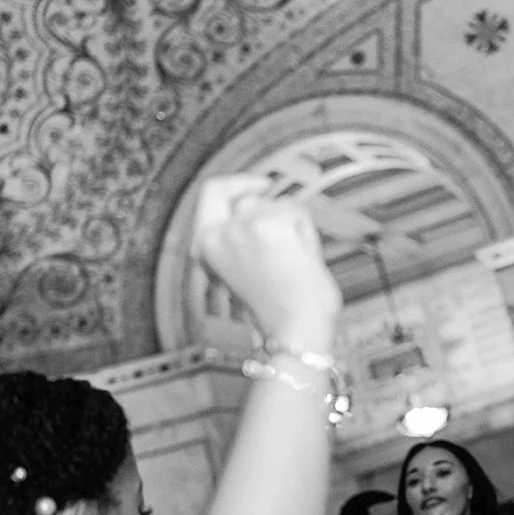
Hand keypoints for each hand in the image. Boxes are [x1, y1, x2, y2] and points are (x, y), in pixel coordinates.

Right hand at [192, 176, 340, 356]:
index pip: (211, 193)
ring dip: (293, 229)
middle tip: (292, 226)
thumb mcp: (248, 268)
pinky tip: (305, 262)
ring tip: (296, 266)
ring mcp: (241, 228)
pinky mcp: (268, 226)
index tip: (262, 183)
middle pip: (249, 197)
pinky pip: (298, 213)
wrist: (296, 332)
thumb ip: (246, 236)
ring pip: (276, 206)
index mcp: (205, 246)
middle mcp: (216, 233)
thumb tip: (264, 199)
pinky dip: (308, 235)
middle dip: (273, 211)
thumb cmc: (279, 310)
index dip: (237, 183)